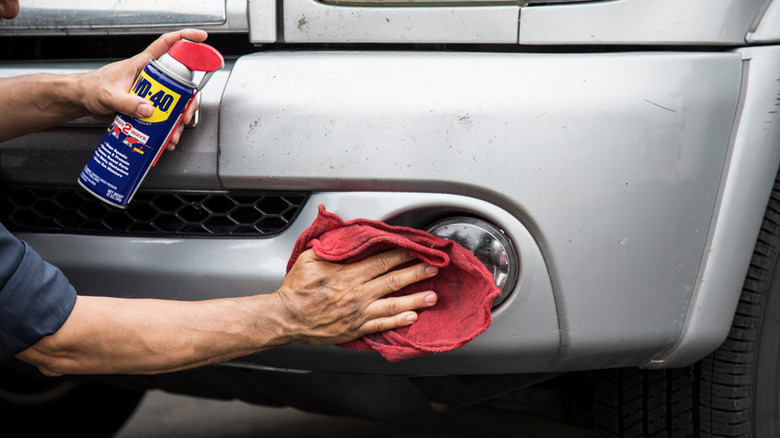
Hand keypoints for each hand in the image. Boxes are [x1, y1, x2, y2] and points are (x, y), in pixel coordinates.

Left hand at [76, 29, 207, 149]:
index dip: (185, 39)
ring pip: (174, 105)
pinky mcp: (146, 107)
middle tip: (185, 116)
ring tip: (173, 134)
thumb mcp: (108, 95)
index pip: (167, 45)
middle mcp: (151, 78)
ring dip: (177, 121)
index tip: (201, 38)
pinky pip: (164, 118)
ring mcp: (150, 93)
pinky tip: (165, 139)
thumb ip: (126, 102)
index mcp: (143, 65)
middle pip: (179, 84)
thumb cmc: (91, 89)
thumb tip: (148, 109)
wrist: (83, 102)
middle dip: (187, 102)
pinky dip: (167, 130)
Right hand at [274, 249, 438, 344]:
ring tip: (432, 296)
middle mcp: (357, 294)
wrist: (286, 318)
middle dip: (416, 273)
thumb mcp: (309, 258)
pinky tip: (412, 317)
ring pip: (393, 304)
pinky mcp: (356, 329)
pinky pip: (382, 325)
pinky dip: (399, 321)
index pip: (383, 261)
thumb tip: (344, 233)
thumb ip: (330, 246)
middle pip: (393, 280)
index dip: (403, 254)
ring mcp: (358, 313)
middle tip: (434, 269)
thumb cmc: (296, 289)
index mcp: (348, 275)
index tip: (418, 250)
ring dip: (415, 299)